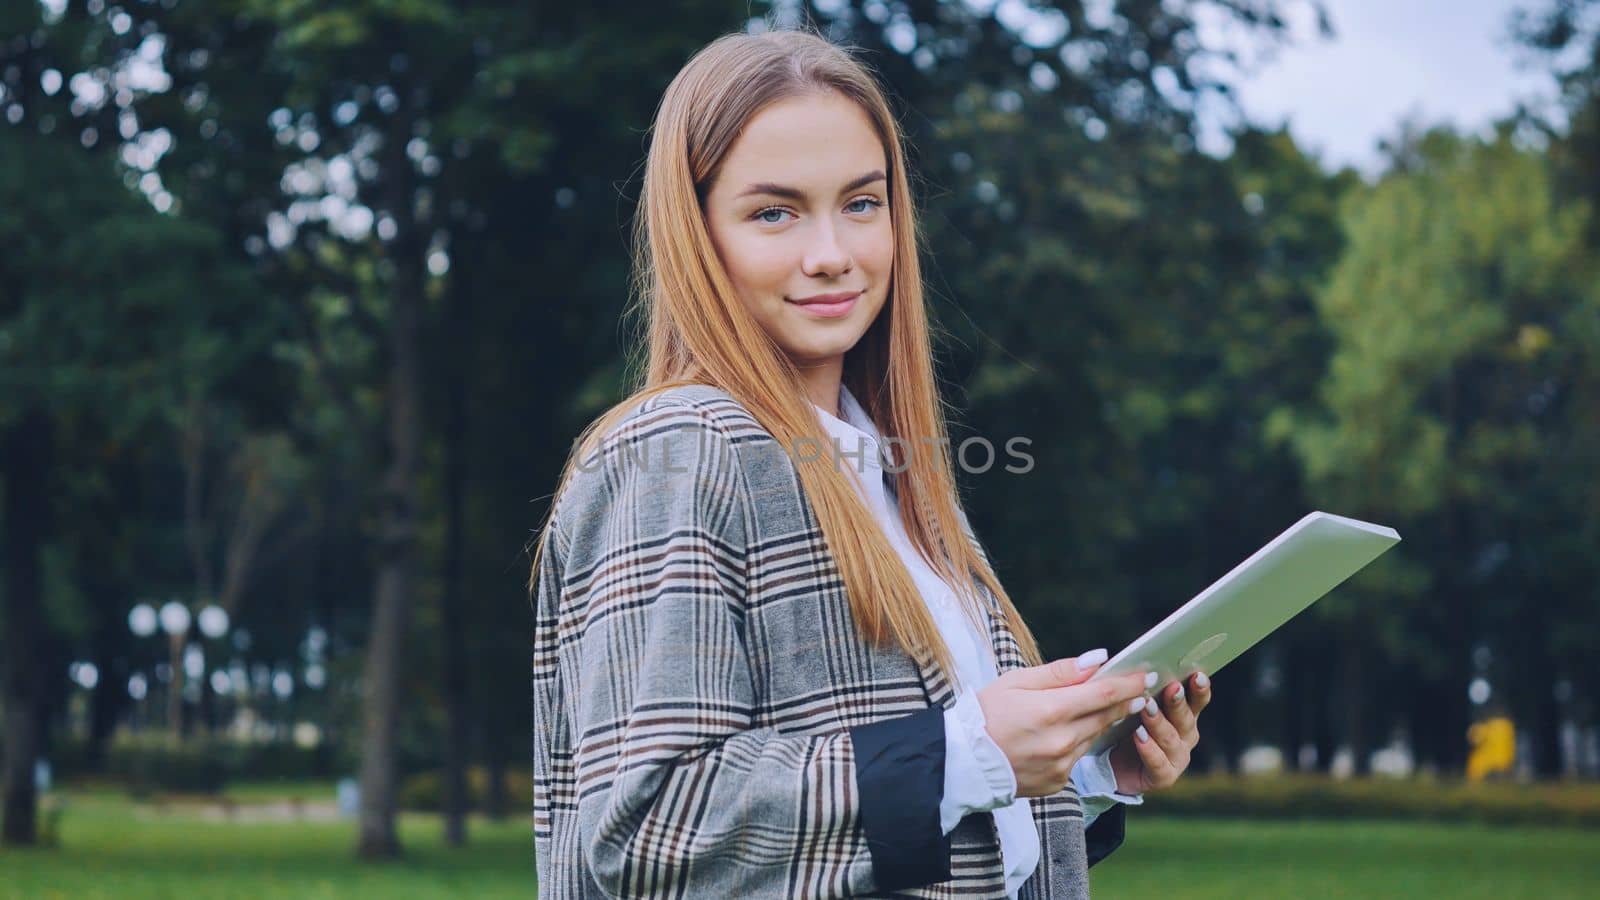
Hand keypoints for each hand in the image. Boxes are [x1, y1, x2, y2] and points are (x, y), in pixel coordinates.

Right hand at [976, 650, 1154, 798]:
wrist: (961, 761)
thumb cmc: (985, 713)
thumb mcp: (1016, 681)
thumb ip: (1060, 672)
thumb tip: (1098, 659)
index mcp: (1050, 711)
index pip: (1104, 694)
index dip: (1129, 683)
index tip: (1146, 673)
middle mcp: (1061, 742)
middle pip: (1106, 716)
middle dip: (1126, 700)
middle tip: (1141, 687)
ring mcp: (1061, 766)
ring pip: (1094, 737)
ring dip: (1106, 720)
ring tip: (1114, 705)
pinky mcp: (1057, 782)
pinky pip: (1078, 757)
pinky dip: (1080, 741)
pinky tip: (1072, 731)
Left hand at [1108, 671, 1211, 794]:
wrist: (1109, 766)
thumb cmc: (1123, 727)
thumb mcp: (1132, 704)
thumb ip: (1140, 688)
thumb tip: (1140, 664)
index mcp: (1184, 715)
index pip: (1197, 699)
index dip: (1199, 688)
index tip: (1197, 674)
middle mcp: (1186, 736)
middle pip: (1186, 718)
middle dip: (1178, 702)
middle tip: (1171, 688)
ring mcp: (1178, 758)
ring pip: (1171, 739)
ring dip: (1160, 723)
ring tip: (1147, 709)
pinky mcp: (1164, 777)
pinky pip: (1159, 763)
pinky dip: (1149, 750)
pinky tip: (1140, 737)